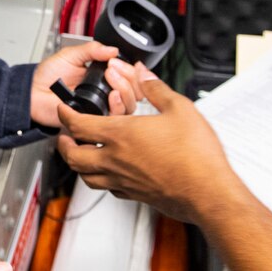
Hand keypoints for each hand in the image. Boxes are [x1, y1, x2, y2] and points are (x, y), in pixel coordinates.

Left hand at [30, 41, 141, 126]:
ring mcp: (102, 108)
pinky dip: (118, 107)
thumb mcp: (71, 55)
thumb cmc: (48, 77)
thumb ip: (91, 49)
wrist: (32, 93)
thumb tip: (113, 49)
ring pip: (130, 106)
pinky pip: (115, 120)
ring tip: (112, 79)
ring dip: (126, 90)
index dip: (130, 69)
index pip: (129, 76)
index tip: (119, 62)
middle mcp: (105, 94)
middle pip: (135, 92)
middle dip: (130, 78)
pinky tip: (112, 96)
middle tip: (115, 69)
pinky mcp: (96, 121)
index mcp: (103, 77)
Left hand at [56, 63, 241, 224]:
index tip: (64, 108)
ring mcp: (123, 181)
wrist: (208, 193)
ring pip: (86, 176)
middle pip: (73, 155)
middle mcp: (115, 160)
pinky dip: (100, 179)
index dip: (65, 114)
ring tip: (80, 154)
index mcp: (120, 135)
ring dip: (77, 163)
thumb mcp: (178, 108)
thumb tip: (144, 75)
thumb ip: (156, 88)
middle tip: (64, 135)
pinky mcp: (135, 195)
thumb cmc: (195, 156)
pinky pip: (107, 188)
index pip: (78, 124)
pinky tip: (109, 173)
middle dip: (64, 143)